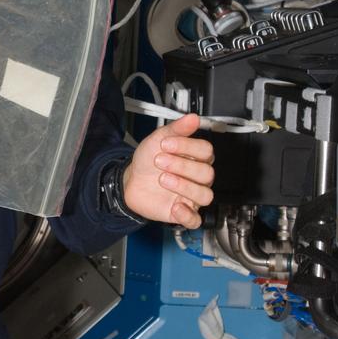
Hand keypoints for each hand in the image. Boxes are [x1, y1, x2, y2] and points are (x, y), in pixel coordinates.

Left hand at [121, 112, 213, 228]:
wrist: (131, 181)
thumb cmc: (148, 161)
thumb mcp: (158, 140)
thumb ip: (177, 129)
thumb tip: (193, 118)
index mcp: (196, 158)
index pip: (206, 151)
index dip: (187, 147)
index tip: (166, 144)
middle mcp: (198, 177)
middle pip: (207, 173)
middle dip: (182, 166)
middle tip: (159, 161)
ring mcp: (192, 196)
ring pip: (205, 195)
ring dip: (184, 186)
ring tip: (163, 179)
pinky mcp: (184, 212)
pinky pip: (195, 220)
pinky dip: (187, 215)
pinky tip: (175, 207)